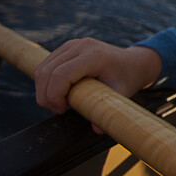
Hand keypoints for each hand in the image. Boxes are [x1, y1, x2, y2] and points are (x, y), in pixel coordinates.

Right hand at [33, 38, 160, 115]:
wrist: (133, 62)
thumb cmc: (127, 78)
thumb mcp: (121, 95)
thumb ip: (108, 112)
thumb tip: (96, 130)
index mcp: (95, 56)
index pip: (61, 74)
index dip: (54, 96)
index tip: (62, 110)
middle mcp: (81, 46)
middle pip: (46, 71)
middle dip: (45, 96)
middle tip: (59, 110)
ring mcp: (72, 44)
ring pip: (42, 68)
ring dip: (43, 90)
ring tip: (59, 103)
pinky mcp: (67, 47)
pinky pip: (46, 65)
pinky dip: (45, 82)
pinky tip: (59, 93)